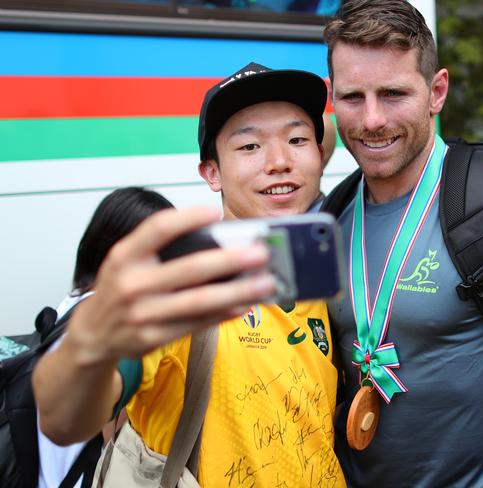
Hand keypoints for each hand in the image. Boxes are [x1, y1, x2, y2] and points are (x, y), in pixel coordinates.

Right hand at [66, 207, 275, 364]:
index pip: (157, 230)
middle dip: (230, 260)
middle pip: (190, 269)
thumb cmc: (120, 288)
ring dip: (238, 291)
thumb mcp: (127, 261)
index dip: (186, 218)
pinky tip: (245, 303)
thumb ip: (160, 249)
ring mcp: (143, 314)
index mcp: (124, 256)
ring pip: (200, 301)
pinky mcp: (155, 337)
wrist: (92, 333)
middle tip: (260, 253)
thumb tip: (217, 242)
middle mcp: (132, 284)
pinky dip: (225, 312)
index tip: (214, 211)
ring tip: (265, 282)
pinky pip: (198, 323)